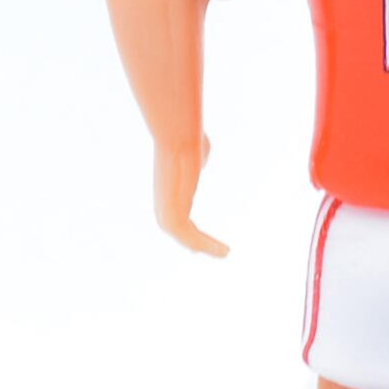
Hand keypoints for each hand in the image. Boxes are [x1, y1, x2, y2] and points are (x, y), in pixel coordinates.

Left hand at [153, 134, 226, 256]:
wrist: (178, 135)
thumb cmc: (188, 135)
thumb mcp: (197, 150)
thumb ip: (199, 159)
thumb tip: (202, 161)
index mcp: (168, 188)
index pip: (175, 214)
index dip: (186, 226)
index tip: (196, 239)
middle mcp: (163, 201)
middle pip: (177, 229)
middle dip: (194, 242)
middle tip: (212, 251)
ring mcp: (165, 209)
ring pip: (184, 236)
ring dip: (205, 246)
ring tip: (225, 253)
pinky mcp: (172, 215)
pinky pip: (189, 237)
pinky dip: (208, 245)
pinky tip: (225, 250)